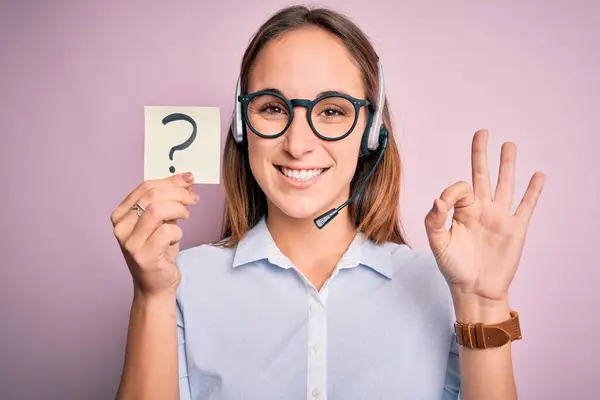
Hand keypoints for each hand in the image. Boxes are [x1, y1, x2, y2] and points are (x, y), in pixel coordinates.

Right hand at [111, 172, 198, 297]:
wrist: (156, 285)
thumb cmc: (159, 251)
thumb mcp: (163, 220)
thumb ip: (170, 199)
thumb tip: (187, 178)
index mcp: (120, 214)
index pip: (145, 187)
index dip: (170, 181)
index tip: (189, 180)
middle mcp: (120, 228)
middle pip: (152, 196)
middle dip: (178, 193)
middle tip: (193, 199)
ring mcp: (129, 243)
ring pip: (157, 210)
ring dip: (178, 210)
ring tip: (186, 216)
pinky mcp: (143, 256)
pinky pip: (166, 232)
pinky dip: (178, 232)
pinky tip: (176, 239)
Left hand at [424, 130, 545, 305]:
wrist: (475, 289)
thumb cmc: (453, 267)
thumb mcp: (437, 244)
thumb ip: (434, 220)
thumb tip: (438, 199)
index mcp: (461, 211)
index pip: (459, 188)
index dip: (452, 191)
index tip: (443, 206)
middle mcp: (481, 209)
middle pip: (482, 174)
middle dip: (481, 153)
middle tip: (483, 132)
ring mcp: (500, 217)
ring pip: (505, 184)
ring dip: (508, 164)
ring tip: (509, 145)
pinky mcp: (516, 228)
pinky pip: (526, 205)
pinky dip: (533, 191)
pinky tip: (538, 175)